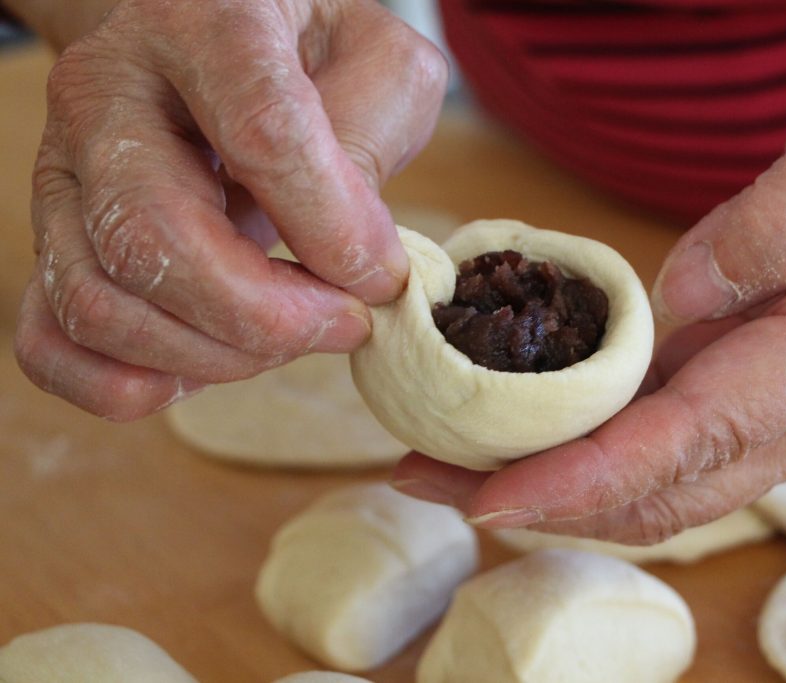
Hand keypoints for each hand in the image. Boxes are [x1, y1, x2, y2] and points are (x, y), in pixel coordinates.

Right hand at [14, 0, 446, 418]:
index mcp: (206, 26)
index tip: (379, 280)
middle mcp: (108, 95)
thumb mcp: (373, 61)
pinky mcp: (51, 239)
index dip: (330, 228)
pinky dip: (132, 384)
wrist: (203, 43)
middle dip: (262, 316)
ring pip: (97, 303)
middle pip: (151, 236)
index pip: (261, 134)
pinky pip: (50, 344)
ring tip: (289, 340)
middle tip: (343, 324)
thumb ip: (375, 137)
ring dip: (212, 356)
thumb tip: (359, 258)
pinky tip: (207, 366)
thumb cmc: (303, 54)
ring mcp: (62, 173)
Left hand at [393, 33, 785, 543]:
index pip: (705, 433)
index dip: (597, 473)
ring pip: (664, 485)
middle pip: (671, 486)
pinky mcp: (766, 398)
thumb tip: (687, 294)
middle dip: (547, 498)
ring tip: (442, 468)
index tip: (496, 495)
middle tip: (425, 478)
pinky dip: (591, 457)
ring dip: (555, 488)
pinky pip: (669, 448)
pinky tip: (519, 440)